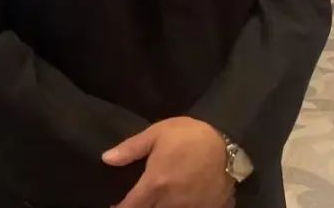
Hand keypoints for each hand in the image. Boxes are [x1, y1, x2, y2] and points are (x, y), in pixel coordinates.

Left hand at [103, 116, 233, 207]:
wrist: (228, 140)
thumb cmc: (189, 135)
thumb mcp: (157, 134)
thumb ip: (131, 149)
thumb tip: (105, 159)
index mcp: (155, 185)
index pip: (130, 207)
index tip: (115, 206)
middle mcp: (169, 202)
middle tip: (140, 201)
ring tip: (159, 200)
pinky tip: (183, 202)